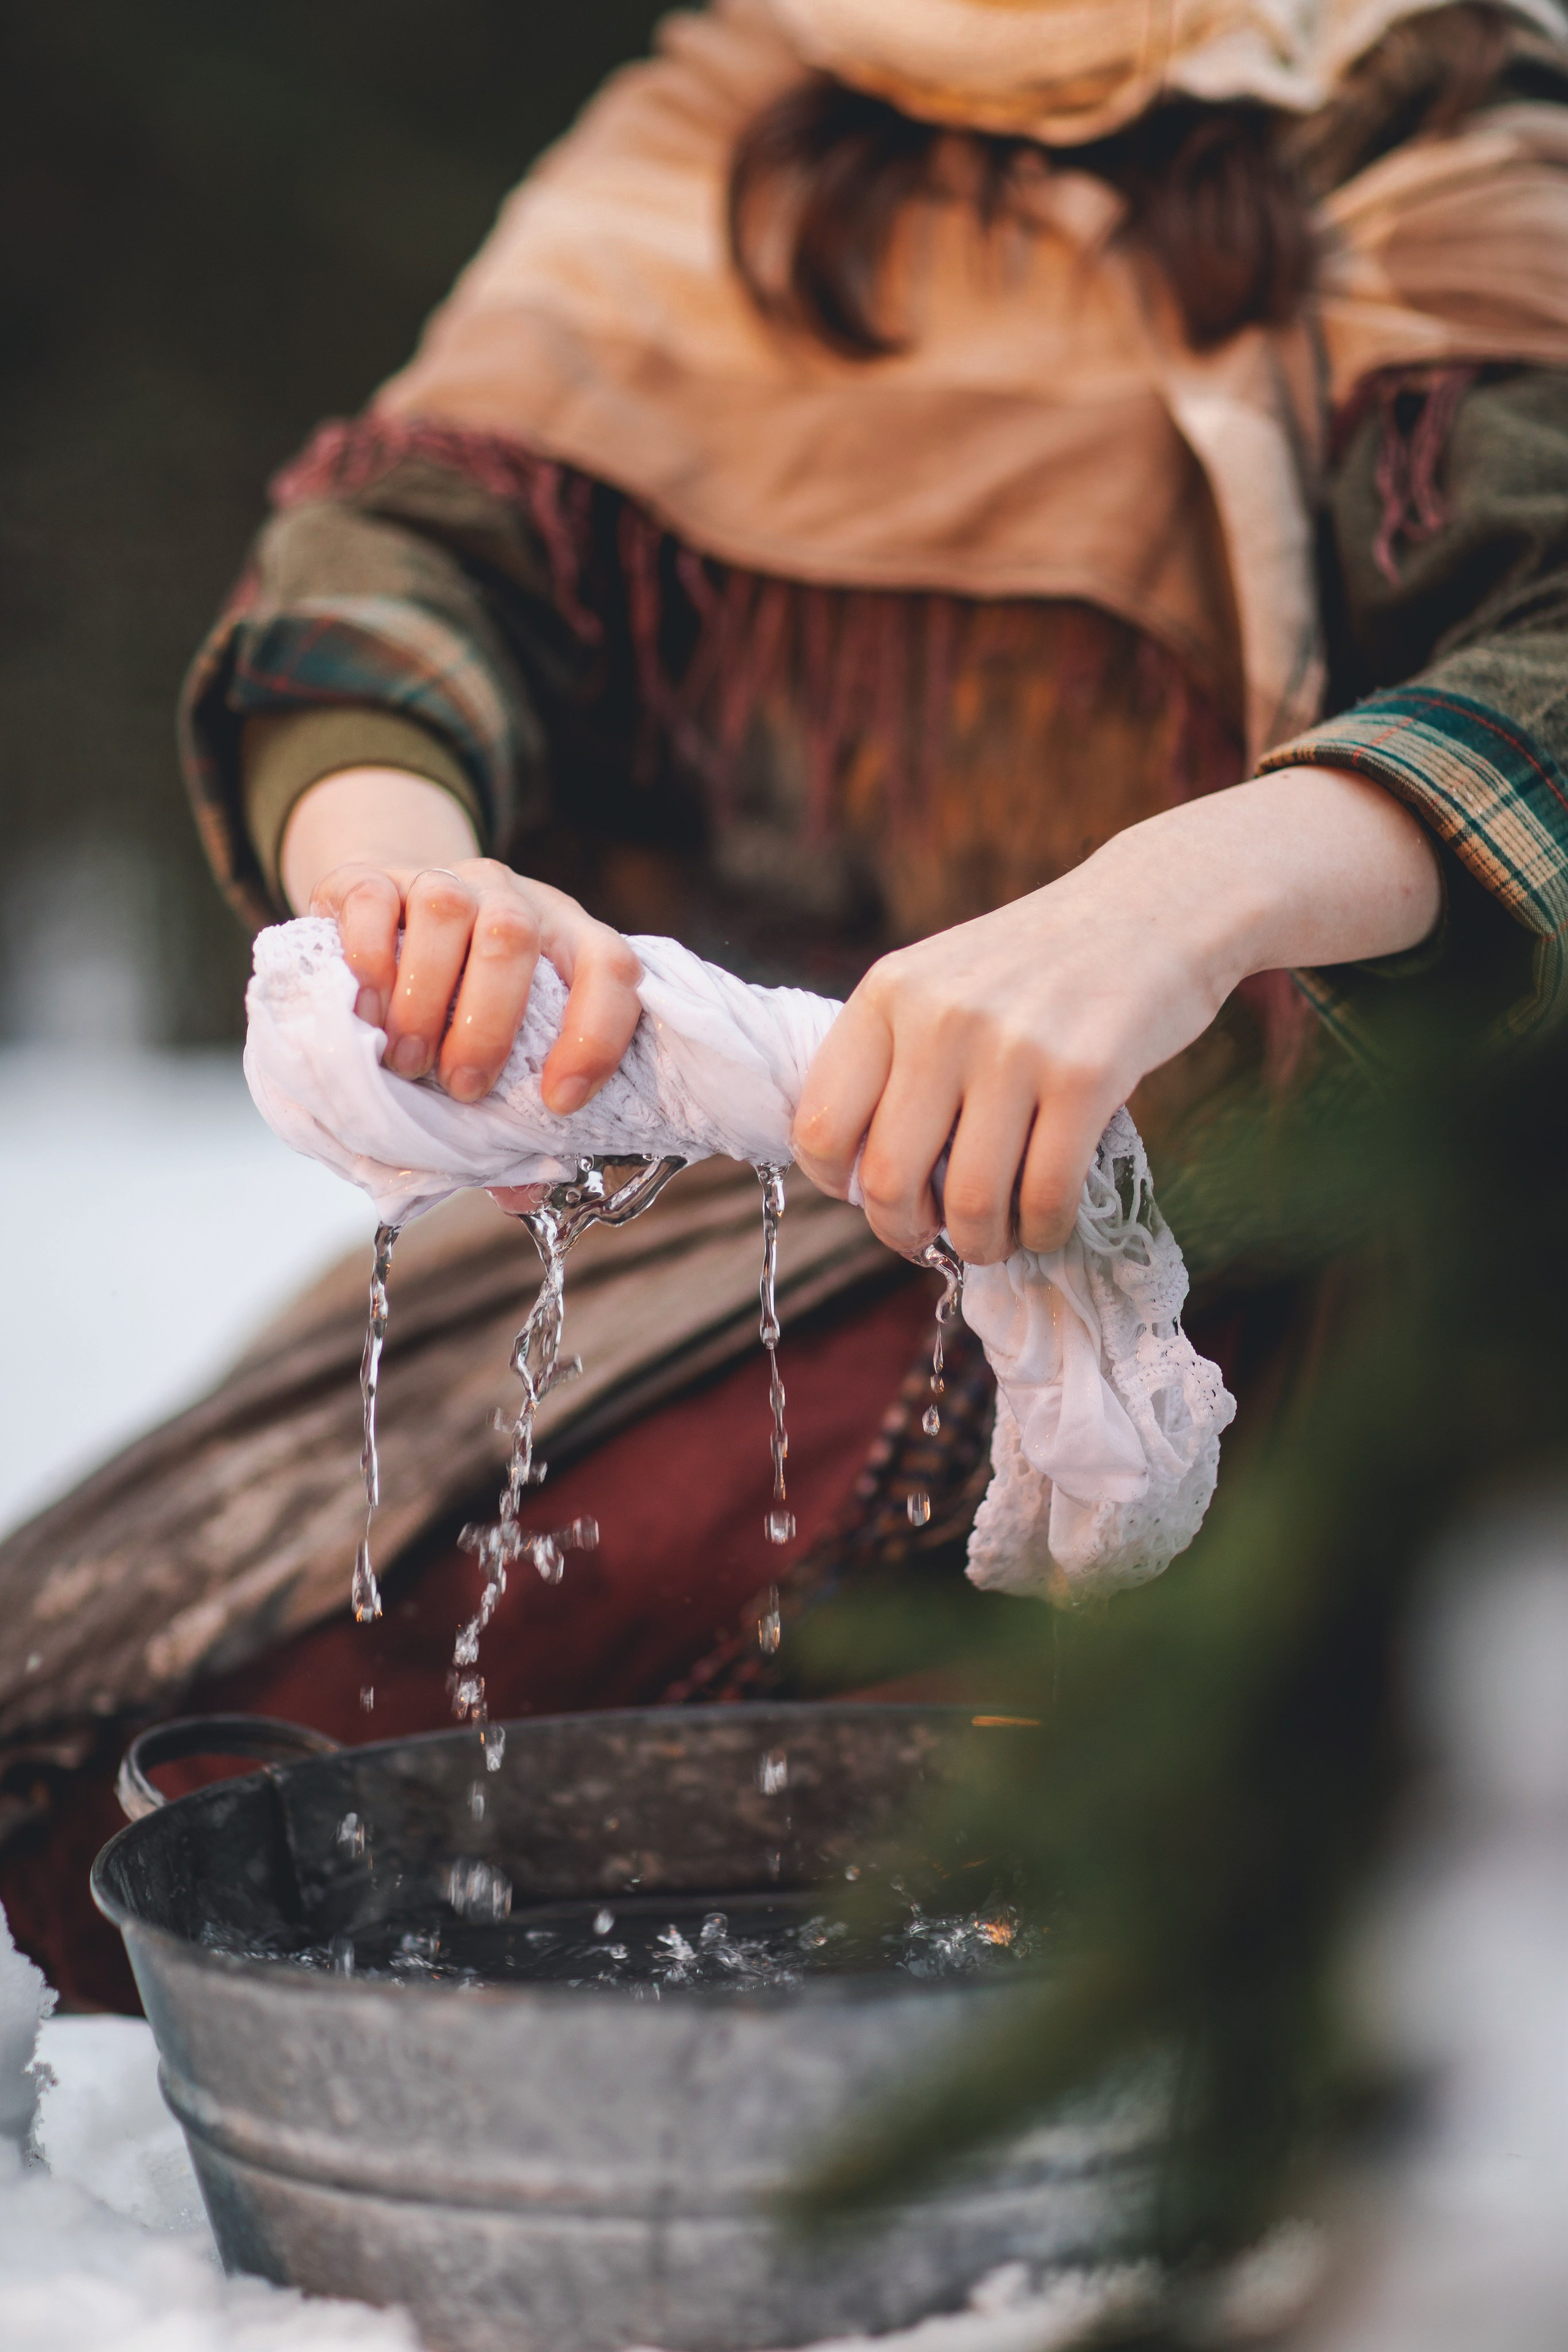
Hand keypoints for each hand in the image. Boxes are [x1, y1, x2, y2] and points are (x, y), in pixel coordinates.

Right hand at [280, 766, 641, 1109]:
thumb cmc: (457, 1004)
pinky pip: (374, 897)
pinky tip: (367, 1013)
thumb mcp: (499, 1054)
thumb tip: (519, 1190)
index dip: (596, 1034)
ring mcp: (443, 880)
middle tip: (462, 1088)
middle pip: (513, 938)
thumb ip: (513, 1119)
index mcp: (567, 940)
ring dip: (423, 999)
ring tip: (407, 1061)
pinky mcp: (373, 876)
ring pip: (444, 910)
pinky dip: (369, 959)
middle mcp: (513, 900)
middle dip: (487, 1027)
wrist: (387, 918)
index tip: (559, 1101)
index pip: (610, 967)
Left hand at [791, 766, 1441, 1264]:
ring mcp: (1014, 1046)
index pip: (819, 1125)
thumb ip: (896, 1059)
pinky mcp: (1086, 1075)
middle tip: (934, 1237)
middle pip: (888, 1179)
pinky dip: (1043, 1230)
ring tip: (996, 1238)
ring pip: (969, 1201)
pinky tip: (1047, 1223)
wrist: (1154, 907)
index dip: (840, 1185)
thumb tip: (863, 1180)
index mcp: (888, 993)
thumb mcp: (942, 982)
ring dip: (981, 1243)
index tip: (873, 1194)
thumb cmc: (1039, 965)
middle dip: (906, 1232)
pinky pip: (1045, 1195)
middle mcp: (940, 1017)